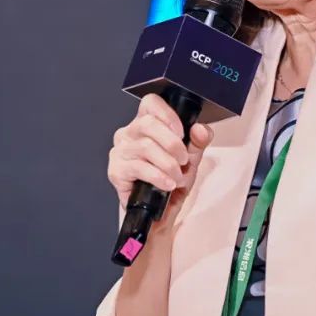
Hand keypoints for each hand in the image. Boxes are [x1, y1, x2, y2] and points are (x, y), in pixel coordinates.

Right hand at [107, 93, 214, 222]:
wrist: (160, 212)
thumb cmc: (171, 180)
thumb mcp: (191, 158)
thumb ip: (198, 141)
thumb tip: (200, 128)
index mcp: (146, 124)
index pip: (150, 103)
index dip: (168, 115)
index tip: (182, 133)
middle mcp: (129, 133)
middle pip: (147, 123)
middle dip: (172, 143)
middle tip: (183, 160)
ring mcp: (120, 151)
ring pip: (145, 146)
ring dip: (168, 164)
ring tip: (177, 177)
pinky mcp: (116, 171)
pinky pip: (138, 167)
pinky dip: (158, 176)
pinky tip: (167, 184)